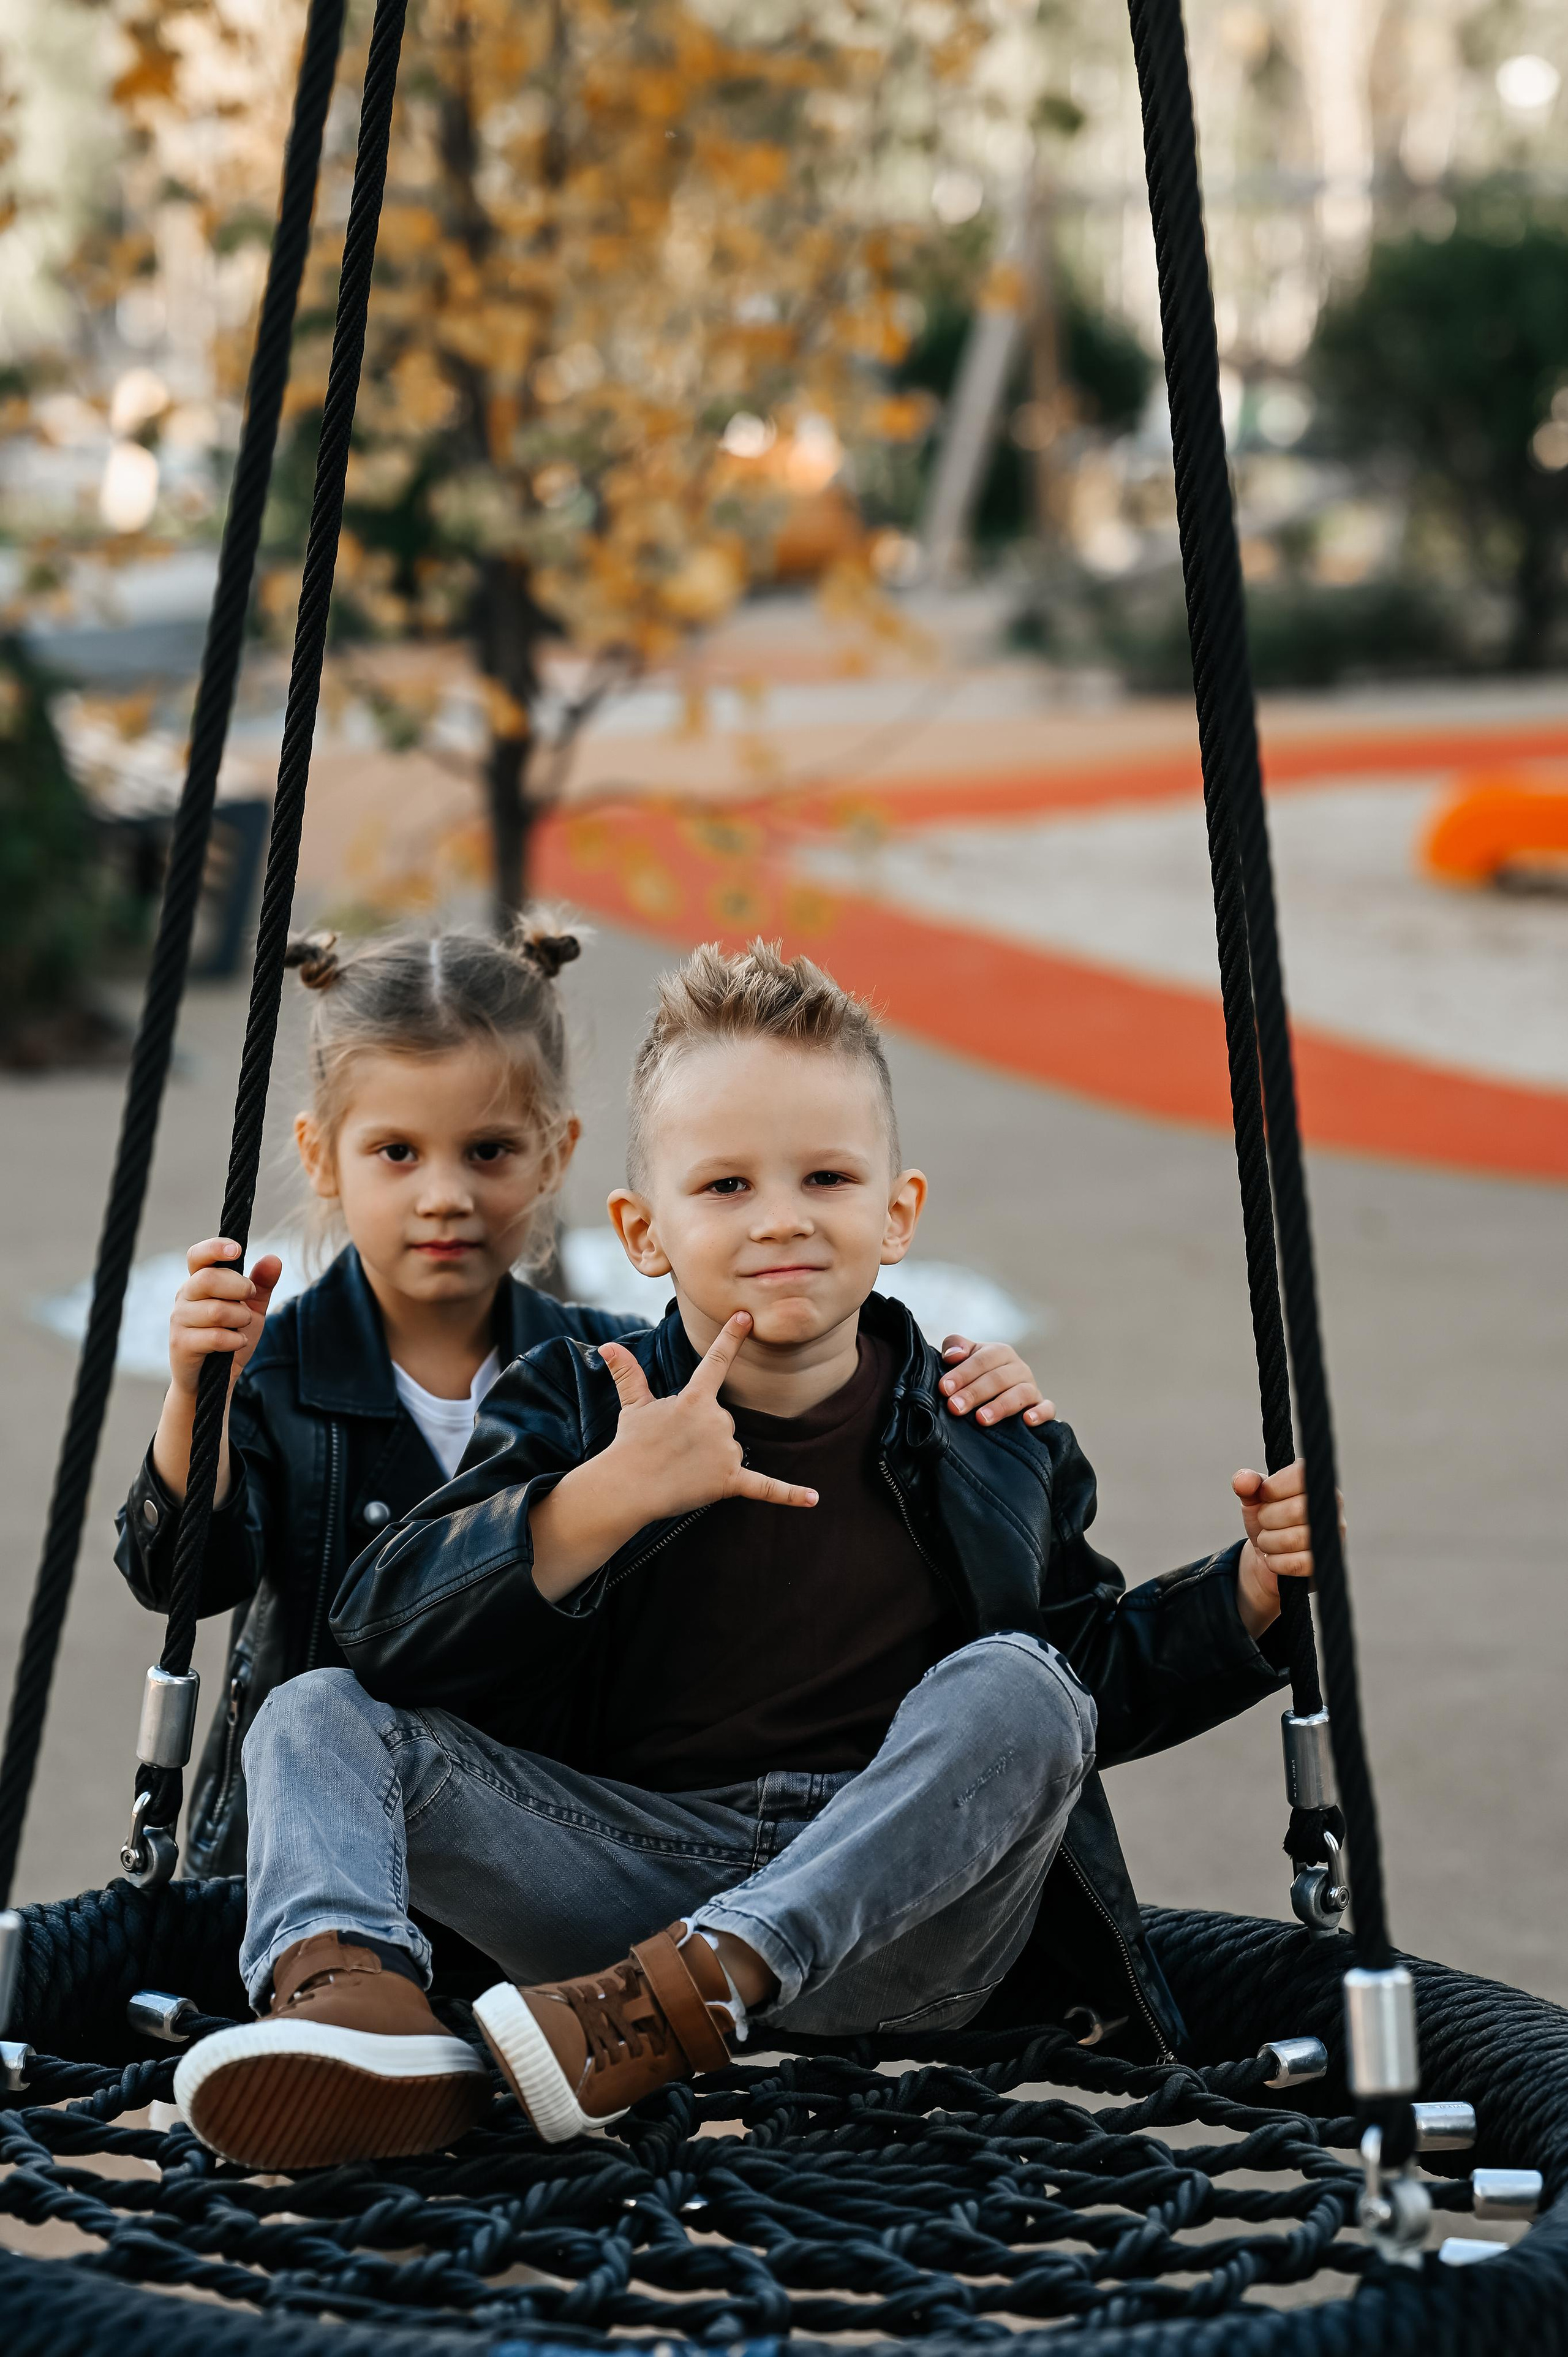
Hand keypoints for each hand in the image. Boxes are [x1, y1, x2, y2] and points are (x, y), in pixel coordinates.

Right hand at [168, 1237, 281, 1398]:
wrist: (213, 1381)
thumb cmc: (230, 1337)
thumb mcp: (252, 1309)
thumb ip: (262, 1284)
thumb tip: (273, 1258)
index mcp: (199, 1282)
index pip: (198, 1256)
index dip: (215, 1248)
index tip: (238, 1249)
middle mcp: (184, 1296)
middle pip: (209, 1279)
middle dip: (239, 1288)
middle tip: (249, 1299)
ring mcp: (179, 1320)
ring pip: (216, 1310)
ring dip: (240, 1319)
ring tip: (242, 1327)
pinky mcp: (180, 1344)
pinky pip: (214, 1337)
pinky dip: (235, 1340)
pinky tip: (238, 1343)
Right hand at [529, 1313, 816, 1601]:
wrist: (628, 1486)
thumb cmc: (631, 1445)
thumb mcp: (633, 1406)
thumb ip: (628, 1375)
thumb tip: (605, 1346)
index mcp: (696, 1399)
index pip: (716, 1362)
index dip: (731, 1338)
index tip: (745, 1316)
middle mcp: (718, 1420)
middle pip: (723, 1421)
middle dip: (702, 1435)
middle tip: (674, 1449)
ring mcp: (726, 1450)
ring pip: (731, 1449)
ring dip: (712, 1459)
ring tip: (682, 1468)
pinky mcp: (730, 1481)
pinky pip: (766, 1487)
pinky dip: (789, 1495)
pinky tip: (814, 1499)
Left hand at [939, 1335, 1054, 1428]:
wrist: (998, 1393)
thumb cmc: (977, 1374)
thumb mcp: (966, 1356)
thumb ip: (955, 1347)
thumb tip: (952, 1355)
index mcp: (999, 1352)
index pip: (981, 1360)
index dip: (962, 1374)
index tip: (945, 1389)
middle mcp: (1018, 1368)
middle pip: (997, 1379)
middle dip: (974, 1393)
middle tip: (955, 1407)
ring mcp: (1032, 1387)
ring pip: (1020, 1394)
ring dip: (1000, 1406)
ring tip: (982, 1419)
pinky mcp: (1041, 1406)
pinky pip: (1047, 1408)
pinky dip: (1040, 1413)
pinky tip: (1028, 1421)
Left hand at [1233, 1459, 1345, 1637]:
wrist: (1269, 1562)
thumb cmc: (1264, 1522)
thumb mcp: (1252, 1503)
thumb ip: (1248, 1487)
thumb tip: (1243, 1480)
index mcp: (1315, 1484)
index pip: (1302, 1475)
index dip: (1276, 1486)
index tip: (1261, 1496)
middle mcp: (1331, 1508)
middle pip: (1298, 1508)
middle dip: (1269, 1519)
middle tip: (1263, 1526)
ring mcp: (1334, 1538)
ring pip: (1298, 1537)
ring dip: (1271, 1543)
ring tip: (1268, 1544)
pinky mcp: (1327, 1566)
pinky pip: (1301, 1564)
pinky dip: (1279, 1563)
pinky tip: (1276, 1561)